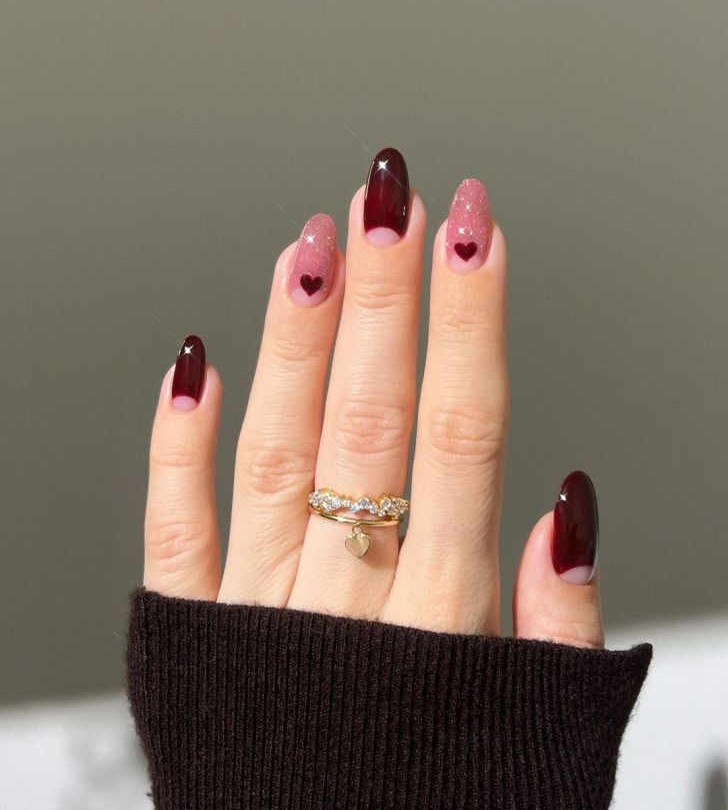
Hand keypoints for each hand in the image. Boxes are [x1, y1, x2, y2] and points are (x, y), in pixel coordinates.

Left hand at [142, 149, 602, 649]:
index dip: (468, 323)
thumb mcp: (540, 745)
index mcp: (440, 627)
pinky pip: (173, 533)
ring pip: (278, 454)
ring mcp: (257, 619)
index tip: (472, 229)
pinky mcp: (189, 641)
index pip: (463, 436)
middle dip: (385, 299)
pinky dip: (176, 448)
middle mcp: (344, 609)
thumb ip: (559, 630)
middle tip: (390, 193)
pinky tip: (191, 363)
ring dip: (295, 343)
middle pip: (371, 422)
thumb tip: (570, 506)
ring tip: (311, 242)